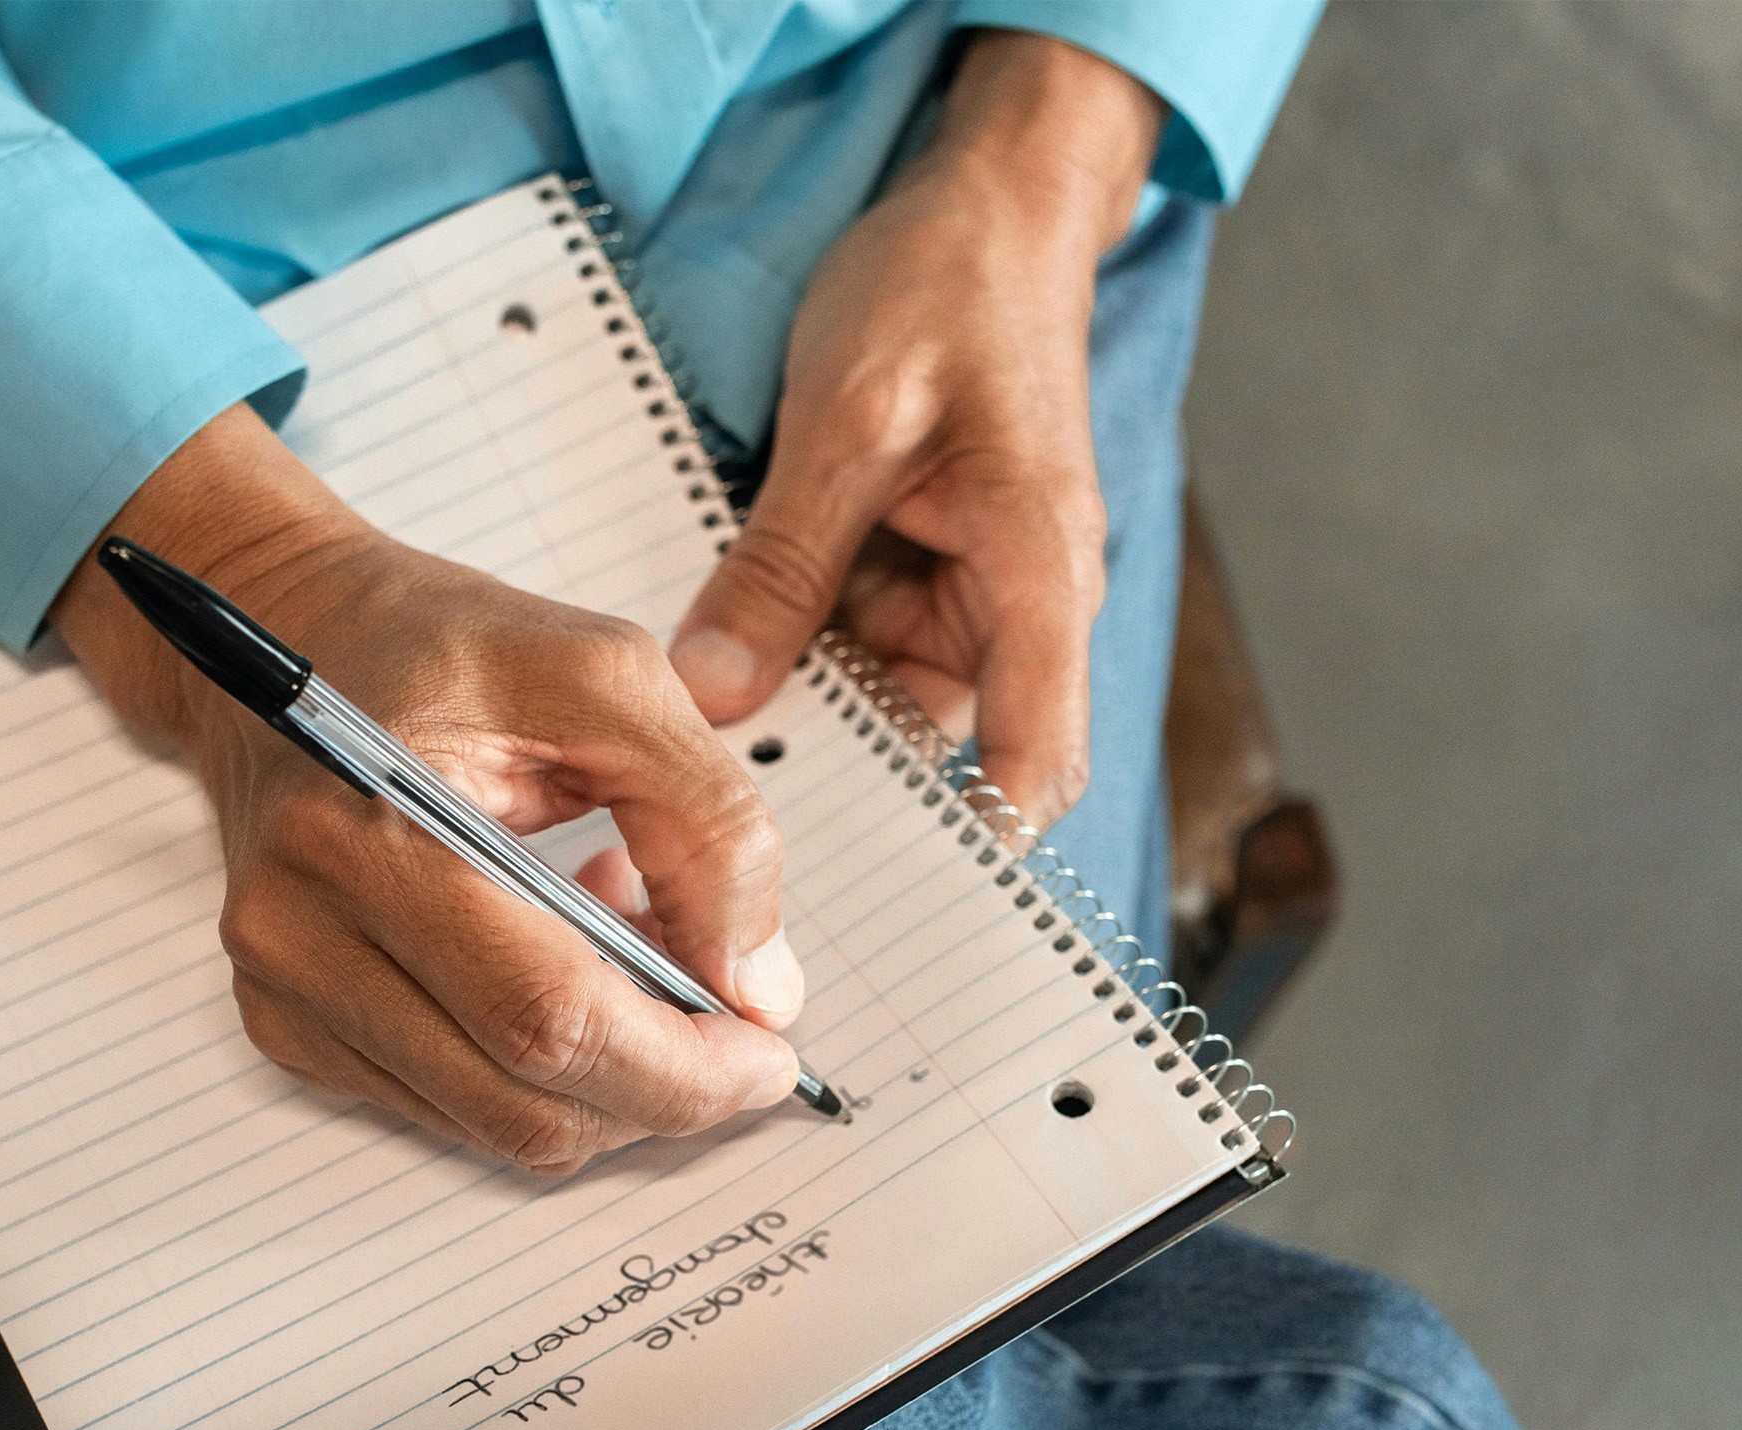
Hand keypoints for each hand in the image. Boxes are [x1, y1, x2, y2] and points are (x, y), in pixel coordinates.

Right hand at [45, 407, 804, 1174]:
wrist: (286, 638)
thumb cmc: (437, 644)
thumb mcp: (607, 677)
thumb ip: (709, 824)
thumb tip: (759, 988)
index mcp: (366, 829)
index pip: (543, 1015)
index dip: (678, 1064)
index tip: (770, 1054)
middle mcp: (300, 928)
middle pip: (523, 1098)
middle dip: (662, 1094)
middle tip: (740, 1041)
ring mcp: (284, 989)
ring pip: (496, 1127)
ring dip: (606, 1082)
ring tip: (636, 960)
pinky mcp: (288, 1025)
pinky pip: (453, 1111)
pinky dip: (539, 1073)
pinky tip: (560, 968)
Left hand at [670, 32, 1160, 828]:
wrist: (979, 211)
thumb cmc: (947, 290)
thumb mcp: (845, 421)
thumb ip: (782, 564)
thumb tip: (715, 695)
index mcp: (1041, 577)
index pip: (1039, 756)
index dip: (975, 846)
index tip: (890, 905)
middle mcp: (1015, 608)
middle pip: (935, 746)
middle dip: (840, 780)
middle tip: (725, 828)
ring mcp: (962, 596)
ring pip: (873, 701)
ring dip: (800, 709)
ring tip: (700, 735)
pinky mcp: (912, 575)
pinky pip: (844, 645)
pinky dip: (788, 651)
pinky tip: (715, 662)